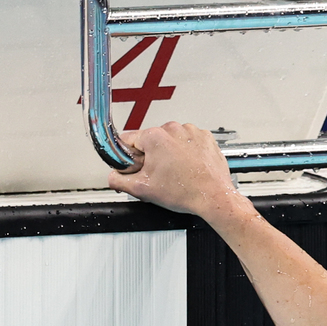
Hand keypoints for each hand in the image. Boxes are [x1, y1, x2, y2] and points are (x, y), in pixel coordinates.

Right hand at [107, 123, 251, 226]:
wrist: (213, 196)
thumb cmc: (185, 191)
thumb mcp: (142, 189)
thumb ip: (118, 179)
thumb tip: (113, 175)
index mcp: (155, 137)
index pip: (127, 139)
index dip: (127, 156)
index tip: (133, 166)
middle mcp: (173, 129)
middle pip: (150, 140)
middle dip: (150, 156)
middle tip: (157, 175)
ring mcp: (191, 132)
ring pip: (169, 141)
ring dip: (168, 154)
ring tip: (175, 173)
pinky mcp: (204, 137)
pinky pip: (187, 141)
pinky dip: (185, 153)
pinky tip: (187, 168)